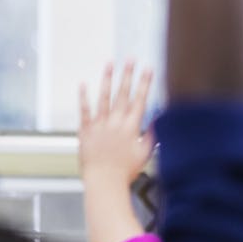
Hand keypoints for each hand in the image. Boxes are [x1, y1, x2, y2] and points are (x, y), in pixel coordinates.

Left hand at [79, 62, 154, 184]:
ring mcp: (99, 125)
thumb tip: (159, 119)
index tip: (149, 69)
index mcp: (131, 127)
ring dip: (107, 79)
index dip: (145, 83)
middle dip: (128, 75)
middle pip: (123, 94)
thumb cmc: (125, 171)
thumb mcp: (145, 153)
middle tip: (131, 59)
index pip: (140, 100)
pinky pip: (84, 111)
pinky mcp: (85, 130)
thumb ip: (152, 134)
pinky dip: (83, 97)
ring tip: (110, 64)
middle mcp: (115, 122)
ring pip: (104, 97)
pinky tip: (83, 84)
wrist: (104, 181)